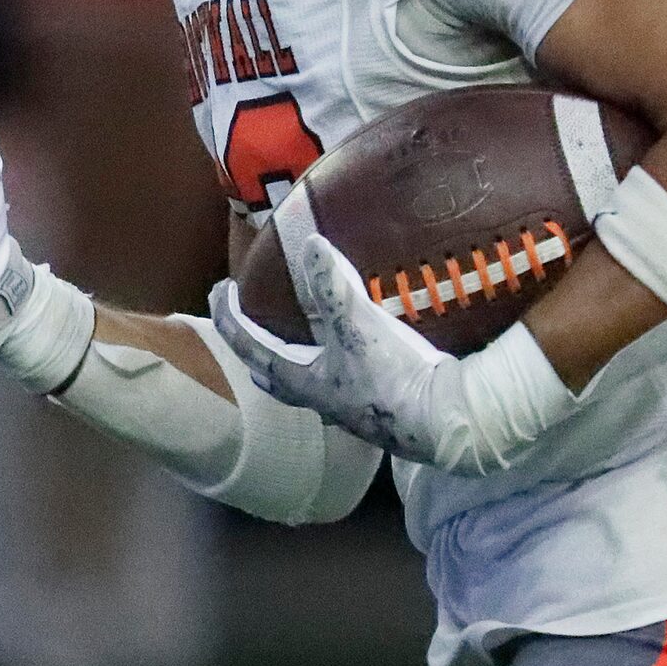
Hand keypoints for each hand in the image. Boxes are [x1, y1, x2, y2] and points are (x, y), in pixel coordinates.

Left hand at [209, 232, 573, 474]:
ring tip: (305, 334)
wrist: (448, 422)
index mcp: (305, 383)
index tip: (218, 292)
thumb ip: (332, 286)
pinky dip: (342, 361)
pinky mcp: (384, 408)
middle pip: (276, 375)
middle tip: (250, 323)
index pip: (252, 348)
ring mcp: (353, 408)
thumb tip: (308, 243)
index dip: (231, 319)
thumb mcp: (359, 327)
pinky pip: (349, 381)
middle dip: (259, 349)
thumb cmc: (394, 379)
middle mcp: (323, 401)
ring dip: (302, 358)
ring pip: (313, 381)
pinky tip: (361, 351)